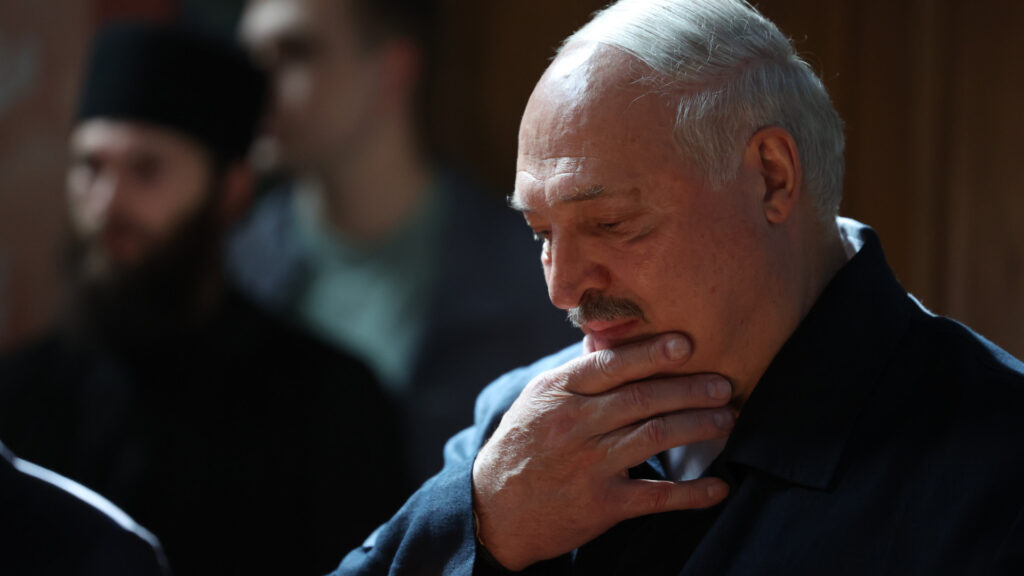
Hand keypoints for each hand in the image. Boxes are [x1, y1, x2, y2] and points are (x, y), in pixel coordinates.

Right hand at [471, 333, 733, 569]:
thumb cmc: (521, 447)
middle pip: (642, 398)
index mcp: (558, 393)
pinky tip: (718, 487)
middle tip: (725, 385)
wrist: (492, 510)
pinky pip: (656, 495)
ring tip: (726, 419)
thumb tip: (606, 340)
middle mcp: (574, 424)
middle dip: (690, 389)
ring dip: (698, 426)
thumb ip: (576, 375)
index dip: (651, 353)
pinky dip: (692, 492)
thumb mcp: (537, 401)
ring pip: (655, 436)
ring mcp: (588, 465)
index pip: (610, 365)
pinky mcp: (601, 505)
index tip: (687, 344)